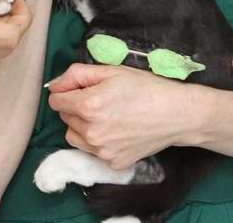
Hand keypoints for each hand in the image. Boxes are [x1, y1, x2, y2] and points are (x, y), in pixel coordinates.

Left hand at [46, 63, 202, 171]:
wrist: (177, 114)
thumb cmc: (145, 88)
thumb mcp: (111, 70)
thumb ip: (76, 74)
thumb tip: (55, 85)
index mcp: (88, 106)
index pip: (55, 100)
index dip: (66, 91)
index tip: (81, 89)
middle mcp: (92, 132)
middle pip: (65, 117)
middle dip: (76, 107)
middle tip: (101, 100)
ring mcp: (102, 151)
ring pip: (74, 135)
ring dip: (82, 125)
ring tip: (106, 116)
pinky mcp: (113, 162)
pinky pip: (91, 150)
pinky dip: (97, 141)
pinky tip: (116, 131)